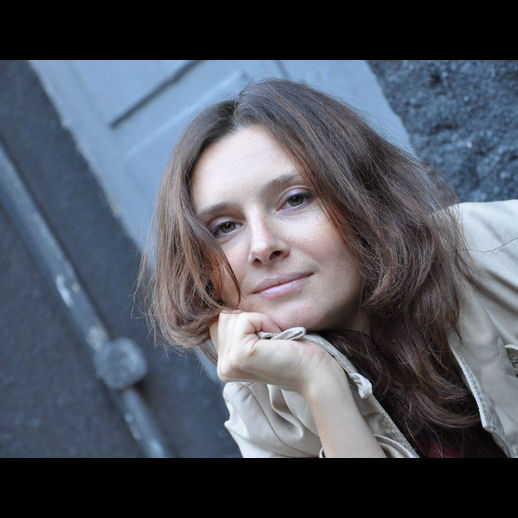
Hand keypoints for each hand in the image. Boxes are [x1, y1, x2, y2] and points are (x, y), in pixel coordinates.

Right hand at [209, 310, 335, 392]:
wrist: (315, 371)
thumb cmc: (294, 351)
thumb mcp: (259, 337)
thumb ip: (239, 327)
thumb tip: (227, 301)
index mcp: (225, 364)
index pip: (219, 322)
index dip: (245, 320)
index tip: (267, 338)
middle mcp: (223, 367)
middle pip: (223, 317)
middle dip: (251, 318)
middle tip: (273, 339)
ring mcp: (229, 363)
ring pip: (231, 316)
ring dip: (258, 320)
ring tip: (274, 340)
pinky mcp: (240, 356)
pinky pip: (244, 320)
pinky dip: (263, 322)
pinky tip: (276, 339)